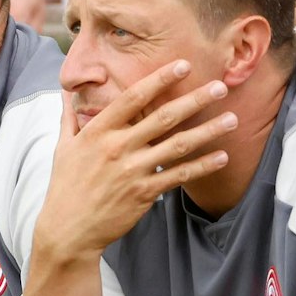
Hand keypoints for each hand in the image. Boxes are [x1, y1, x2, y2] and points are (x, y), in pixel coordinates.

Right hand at [33, 61, 235, 263]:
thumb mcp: (63, 148)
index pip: (132, 97)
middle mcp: (118, 148)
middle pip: (164, 117)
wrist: (68, 230)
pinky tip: (221, 157)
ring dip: (208, 131)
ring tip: (232, 119)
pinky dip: (202, 166)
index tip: (183, 65)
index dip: (159, 79)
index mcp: (98, 132)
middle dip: (195, 99)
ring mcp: (132, 171)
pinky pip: (178, 176)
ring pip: (178, 146)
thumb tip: (66, 91)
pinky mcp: (143, 193)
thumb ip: (69, 117)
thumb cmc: (65, 187)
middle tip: (221, 86)